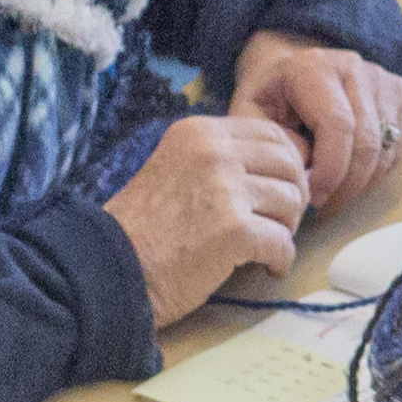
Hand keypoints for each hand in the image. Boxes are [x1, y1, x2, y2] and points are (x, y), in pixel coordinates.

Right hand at [105, 112, 308, 318]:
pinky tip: (267, 268)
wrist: (109, 268)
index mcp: (200, 133)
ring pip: (291, 202)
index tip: (280, 191)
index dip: (287, 165)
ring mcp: (226, 190)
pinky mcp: (235, 230)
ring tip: (267, 248)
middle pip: (290, 165)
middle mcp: (215, 153)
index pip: (272, 135)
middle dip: (292, 197)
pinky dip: (281, 259)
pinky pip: (283, 242)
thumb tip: (276, 170)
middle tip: (279, 223)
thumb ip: (218, 161)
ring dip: (286, 230)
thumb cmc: (141, 228)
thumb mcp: (176, 169)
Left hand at [230, 30, 401, 210]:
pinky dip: (380, 170)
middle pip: (367, 141)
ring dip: (364, 182)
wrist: (290, 67)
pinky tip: (354, 175)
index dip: (331, 169)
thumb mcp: (251, 115)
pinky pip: (400, 145)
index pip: (338, 125)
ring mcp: (381, 78)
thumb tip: (307, 167)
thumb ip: (273, 142)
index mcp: (313, 68)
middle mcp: (354, 67)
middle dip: (348, 185)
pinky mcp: (399, 92)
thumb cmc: (270, 97)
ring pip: (387, 148)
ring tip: (336, 193)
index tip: (314, 196)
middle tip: (325, 205)